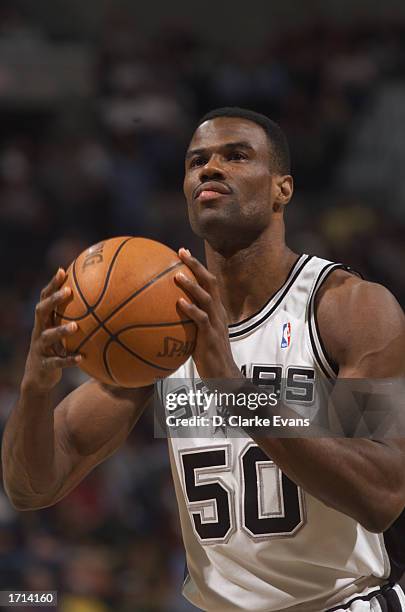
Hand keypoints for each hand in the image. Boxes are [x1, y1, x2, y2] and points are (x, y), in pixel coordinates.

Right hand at [23, 268, 80, 392]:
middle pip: (41, 311)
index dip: (52, 285)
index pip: (44, 298)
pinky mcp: (44, 365)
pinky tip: (81, 358)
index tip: (62, 271)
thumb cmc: (56, 350)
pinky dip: (68, 360)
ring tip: (75, 326)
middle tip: (68, 291)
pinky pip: (56, 362)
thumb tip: (105, 306)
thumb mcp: (62, 335)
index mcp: (44, 321)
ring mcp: (40, 348)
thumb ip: (75, 320)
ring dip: (61, 330)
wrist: (39, 377)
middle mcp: (39, 331)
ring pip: (47, 336)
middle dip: (53, 300)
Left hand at [175, 248, 240, 379]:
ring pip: (206, 298)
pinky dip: (191, 310)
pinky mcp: (211, 337)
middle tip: (181, 253)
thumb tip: (164, 313)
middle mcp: (218, 313)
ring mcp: (216, 324)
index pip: (208, 282)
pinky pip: (201, 320)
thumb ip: (187, 321)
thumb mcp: (198, 334)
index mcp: (216, 310)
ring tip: (177, 275)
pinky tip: (179, 303)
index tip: (182, 253)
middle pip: (210, 283)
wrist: (223, 375)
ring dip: (192, 286)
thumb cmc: (207, 355)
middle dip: (196, 266)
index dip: (197, 266)